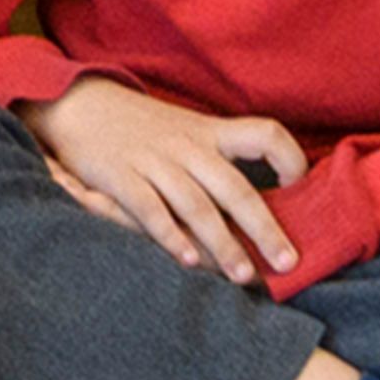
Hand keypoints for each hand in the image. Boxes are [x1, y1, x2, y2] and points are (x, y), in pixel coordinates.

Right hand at [26, 77, 308, 281]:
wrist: (78, 102)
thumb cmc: (140, 127)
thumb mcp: (185, 130)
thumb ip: (217, 160)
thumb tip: (259, 206)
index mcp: (209, 132)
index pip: (265, 135)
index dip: (290, 160)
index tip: (302, 192)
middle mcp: (187, 145)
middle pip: (235, 187)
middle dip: (264, 229)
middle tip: (287, 264)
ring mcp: (154, 160)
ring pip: (197, 205)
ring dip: (222, 244)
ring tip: (243, 276)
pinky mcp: (120, 175)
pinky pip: (150, 209)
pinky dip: (170, 236)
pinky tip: (187, 262)